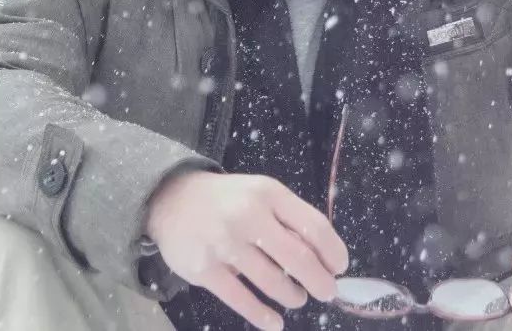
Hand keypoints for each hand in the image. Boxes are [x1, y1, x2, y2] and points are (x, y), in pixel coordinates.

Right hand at [145, 170, 349, 330]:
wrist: (171, 200)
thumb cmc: (229, 200)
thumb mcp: (261, 194)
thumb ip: (289, 219)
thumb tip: (323, 257)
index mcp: (268, 194)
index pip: (313, 226)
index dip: (333, 251)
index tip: (340, 267)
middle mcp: (248, 216)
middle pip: (297, 257)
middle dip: (319, 281)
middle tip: (328, 292)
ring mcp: (224, 243)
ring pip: (272, 281)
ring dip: (292, 296)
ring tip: (297, 298)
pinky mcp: (204, 269)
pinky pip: (241, 300)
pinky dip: (263, 316)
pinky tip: (275, 322)